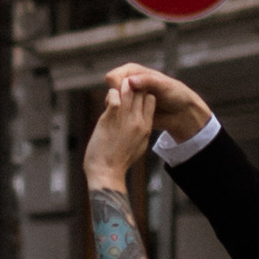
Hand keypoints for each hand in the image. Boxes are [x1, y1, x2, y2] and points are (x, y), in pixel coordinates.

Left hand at [83, 73, 156, 187]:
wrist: (107, 173)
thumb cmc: (119, 163)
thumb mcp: (138, 146)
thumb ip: (140, 132)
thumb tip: (138, 127)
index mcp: (146, 127)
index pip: (151, 100)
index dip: (142, 93)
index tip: (133, 93)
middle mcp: (138, 121)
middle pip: (141, 92)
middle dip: (132, 86)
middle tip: (122, 86)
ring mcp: (124, 118)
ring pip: (129, 91)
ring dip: (121, 87)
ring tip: (114, 89)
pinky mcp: (110, 118)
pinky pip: (114, 96)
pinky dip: (111, 94)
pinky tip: (108, 98)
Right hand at [103, 60, 212, 146]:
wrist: (182, 112)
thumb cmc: (175, 94)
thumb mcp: (163, 86)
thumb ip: (147, 82)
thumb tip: (130, 81)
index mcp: (132, 71)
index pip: (113, 77)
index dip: (118, 88)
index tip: (129, 97)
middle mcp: (127, 82)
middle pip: (111, 91)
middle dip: (118, 101)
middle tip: (132, 109)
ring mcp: (128, 97)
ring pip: (113, 104)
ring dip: (121, 111)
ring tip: (135, 115)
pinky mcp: (130, 110)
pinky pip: (120, 115)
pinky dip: (125, 118)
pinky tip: (135, 121)